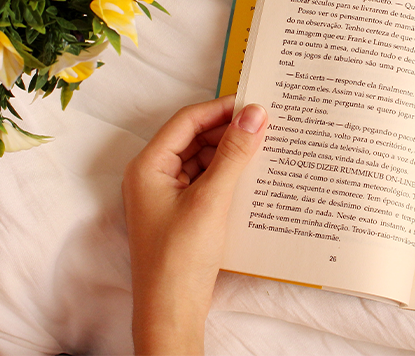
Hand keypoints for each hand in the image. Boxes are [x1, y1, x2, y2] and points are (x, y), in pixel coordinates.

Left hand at [122, 95, 267, 355]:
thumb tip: (255, 114)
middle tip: (266, 124)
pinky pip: (206, 181)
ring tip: (265, 147)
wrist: (171, 310)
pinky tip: (252, 176)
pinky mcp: (181, 213)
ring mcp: (166, 195)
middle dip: (228, 131)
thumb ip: (233, 154)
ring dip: (230, 153)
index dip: (220, 109)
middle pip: (194, 138)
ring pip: (202, 159)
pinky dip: (227, 175)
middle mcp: (153, 176)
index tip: (255, 104)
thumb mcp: (212, 199)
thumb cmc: (180, 257)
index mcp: (148, 166)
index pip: (186, 120)